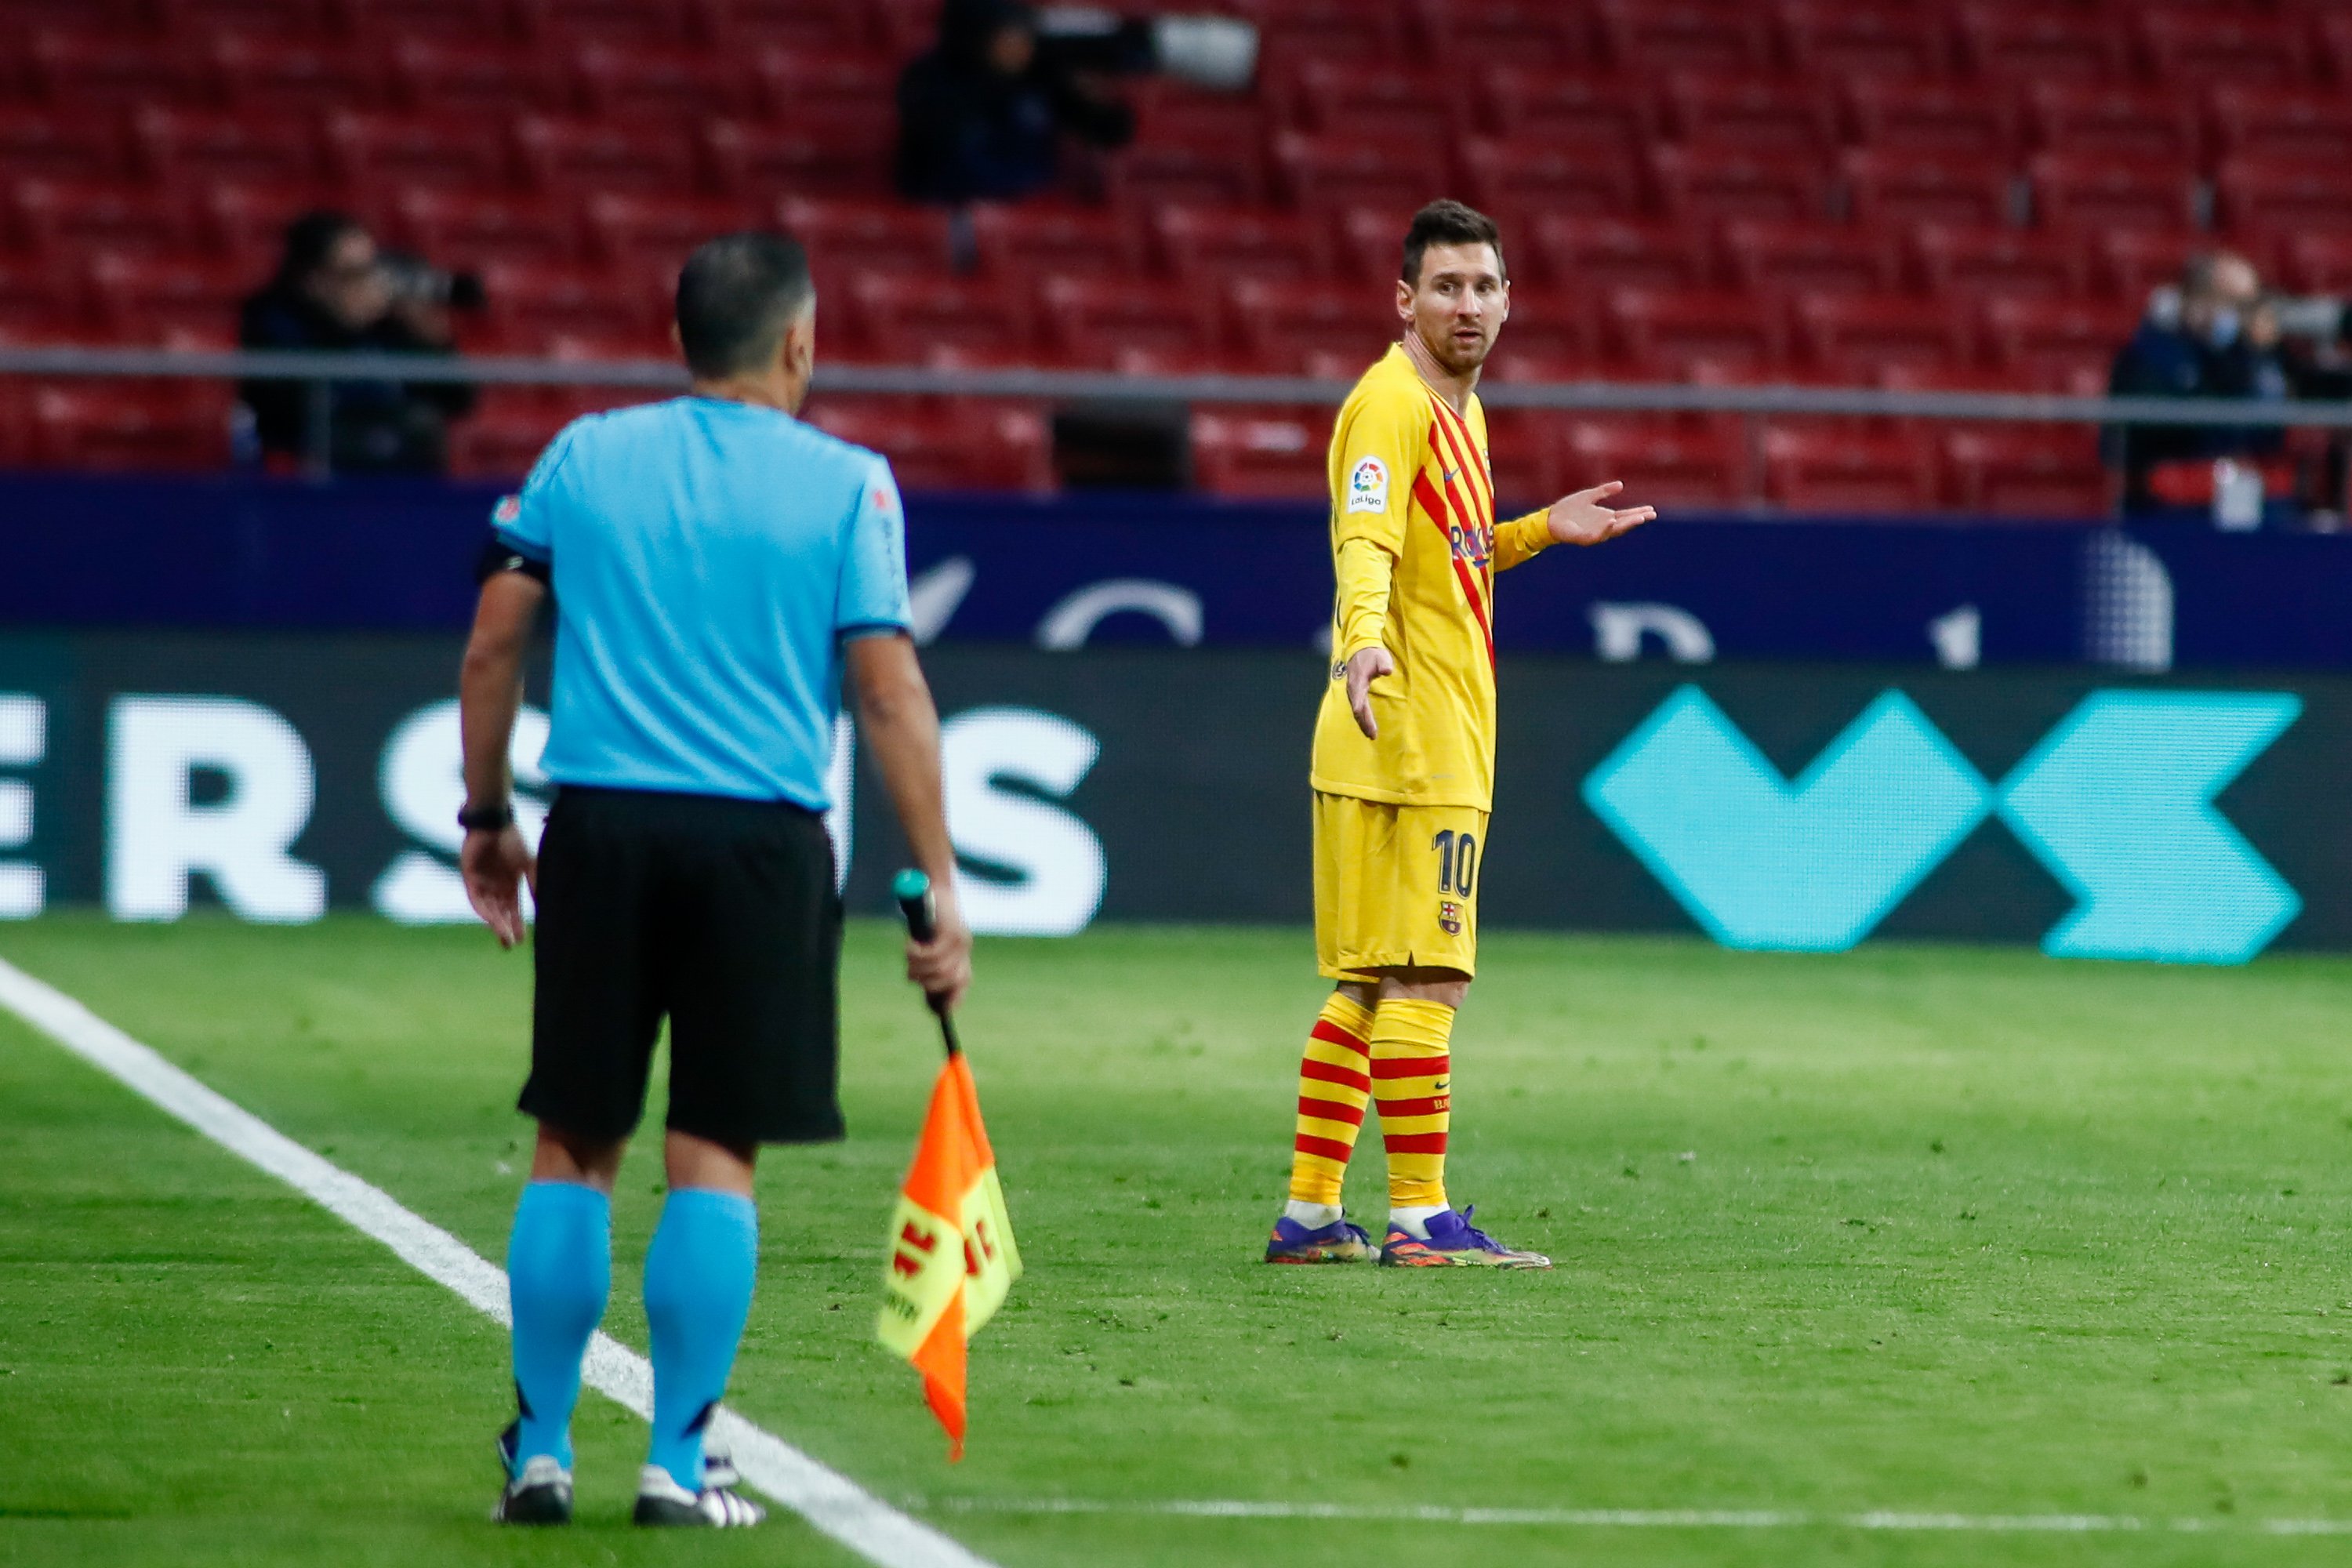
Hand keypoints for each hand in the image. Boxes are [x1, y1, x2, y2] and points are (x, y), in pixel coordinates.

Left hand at [461, 825, 535, 948]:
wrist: (493, 822)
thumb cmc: (512, 840)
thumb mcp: (529, 864)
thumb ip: (535, 883)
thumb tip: (544, 905)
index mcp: (510, 884)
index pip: (513, 910)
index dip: (517, 924)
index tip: (523, 939)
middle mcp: (496, 887)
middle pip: (500, 913)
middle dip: (505, 929)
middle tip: (510, 944)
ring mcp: (482, 883)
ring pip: (489, 909)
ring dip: (495, 924)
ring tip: (503, 937)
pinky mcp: (470, 878)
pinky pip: (476, 899)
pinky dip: (484, 910)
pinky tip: (491, 920)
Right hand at [908, 886, 972, 1013]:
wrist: (934, 885)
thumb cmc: (928, 914)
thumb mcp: (927, 941)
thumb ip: (928, 961)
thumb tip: (921, 985)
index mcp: (962, 953)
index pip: (962, 984)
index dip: (951, 999)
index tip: (936, 1010)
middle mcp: (964, 949)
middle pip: (949, 981)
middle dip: (926, 983)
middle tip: (910, 973)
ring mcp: (960, 940)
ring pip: (939, 969)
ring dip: (918, 968)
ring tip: (907, 955)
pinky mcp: (951, 930)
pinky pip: (933, 954)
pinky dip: (917, 954)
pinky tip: (908, 946)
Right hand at [1344, 645, 1395, 738]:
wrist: (1359, 649)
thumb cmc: (1372, 654)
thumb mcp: (1380, 656)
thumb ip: (1384, 664)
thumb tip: (1387, 671)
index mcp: (1358, 682)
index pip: (1359, 702)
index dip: (1364, 715)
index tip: (1369, 726)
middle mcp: (1353, 689)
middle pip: (1357, 710)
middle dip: (1364, 723)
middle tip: (1372, 736)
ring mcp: (1353, 692)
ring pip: (1356, 711)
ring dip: (1362, 723)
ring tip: (1370, 735)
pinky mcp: (1355, 693)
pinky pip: (1358, 708)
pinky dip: (1362, 718)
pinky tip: (1367, 725)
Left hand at [1546, 480, 1655, 545]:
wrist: (1551, 518)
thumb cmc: (1569, 508)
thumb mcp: (1589, 496)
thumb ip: (1604, 491)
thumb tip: (1621, 485)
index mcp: (1605, 517)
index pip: (1625, 516)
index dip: (1638, 513)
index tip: (1652, 510)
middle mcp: (1602, 526)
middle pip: (1623, 524)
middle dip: (1636, 520)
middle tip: (1650, 515)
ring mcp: (1594, 533)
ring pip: (1613, 531)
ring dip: (1626, 525)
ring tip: (1639, 519)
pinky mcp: (1583, 537)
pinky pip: (1597, 535)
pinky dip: (1605, 529)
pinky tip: (1612, 521)